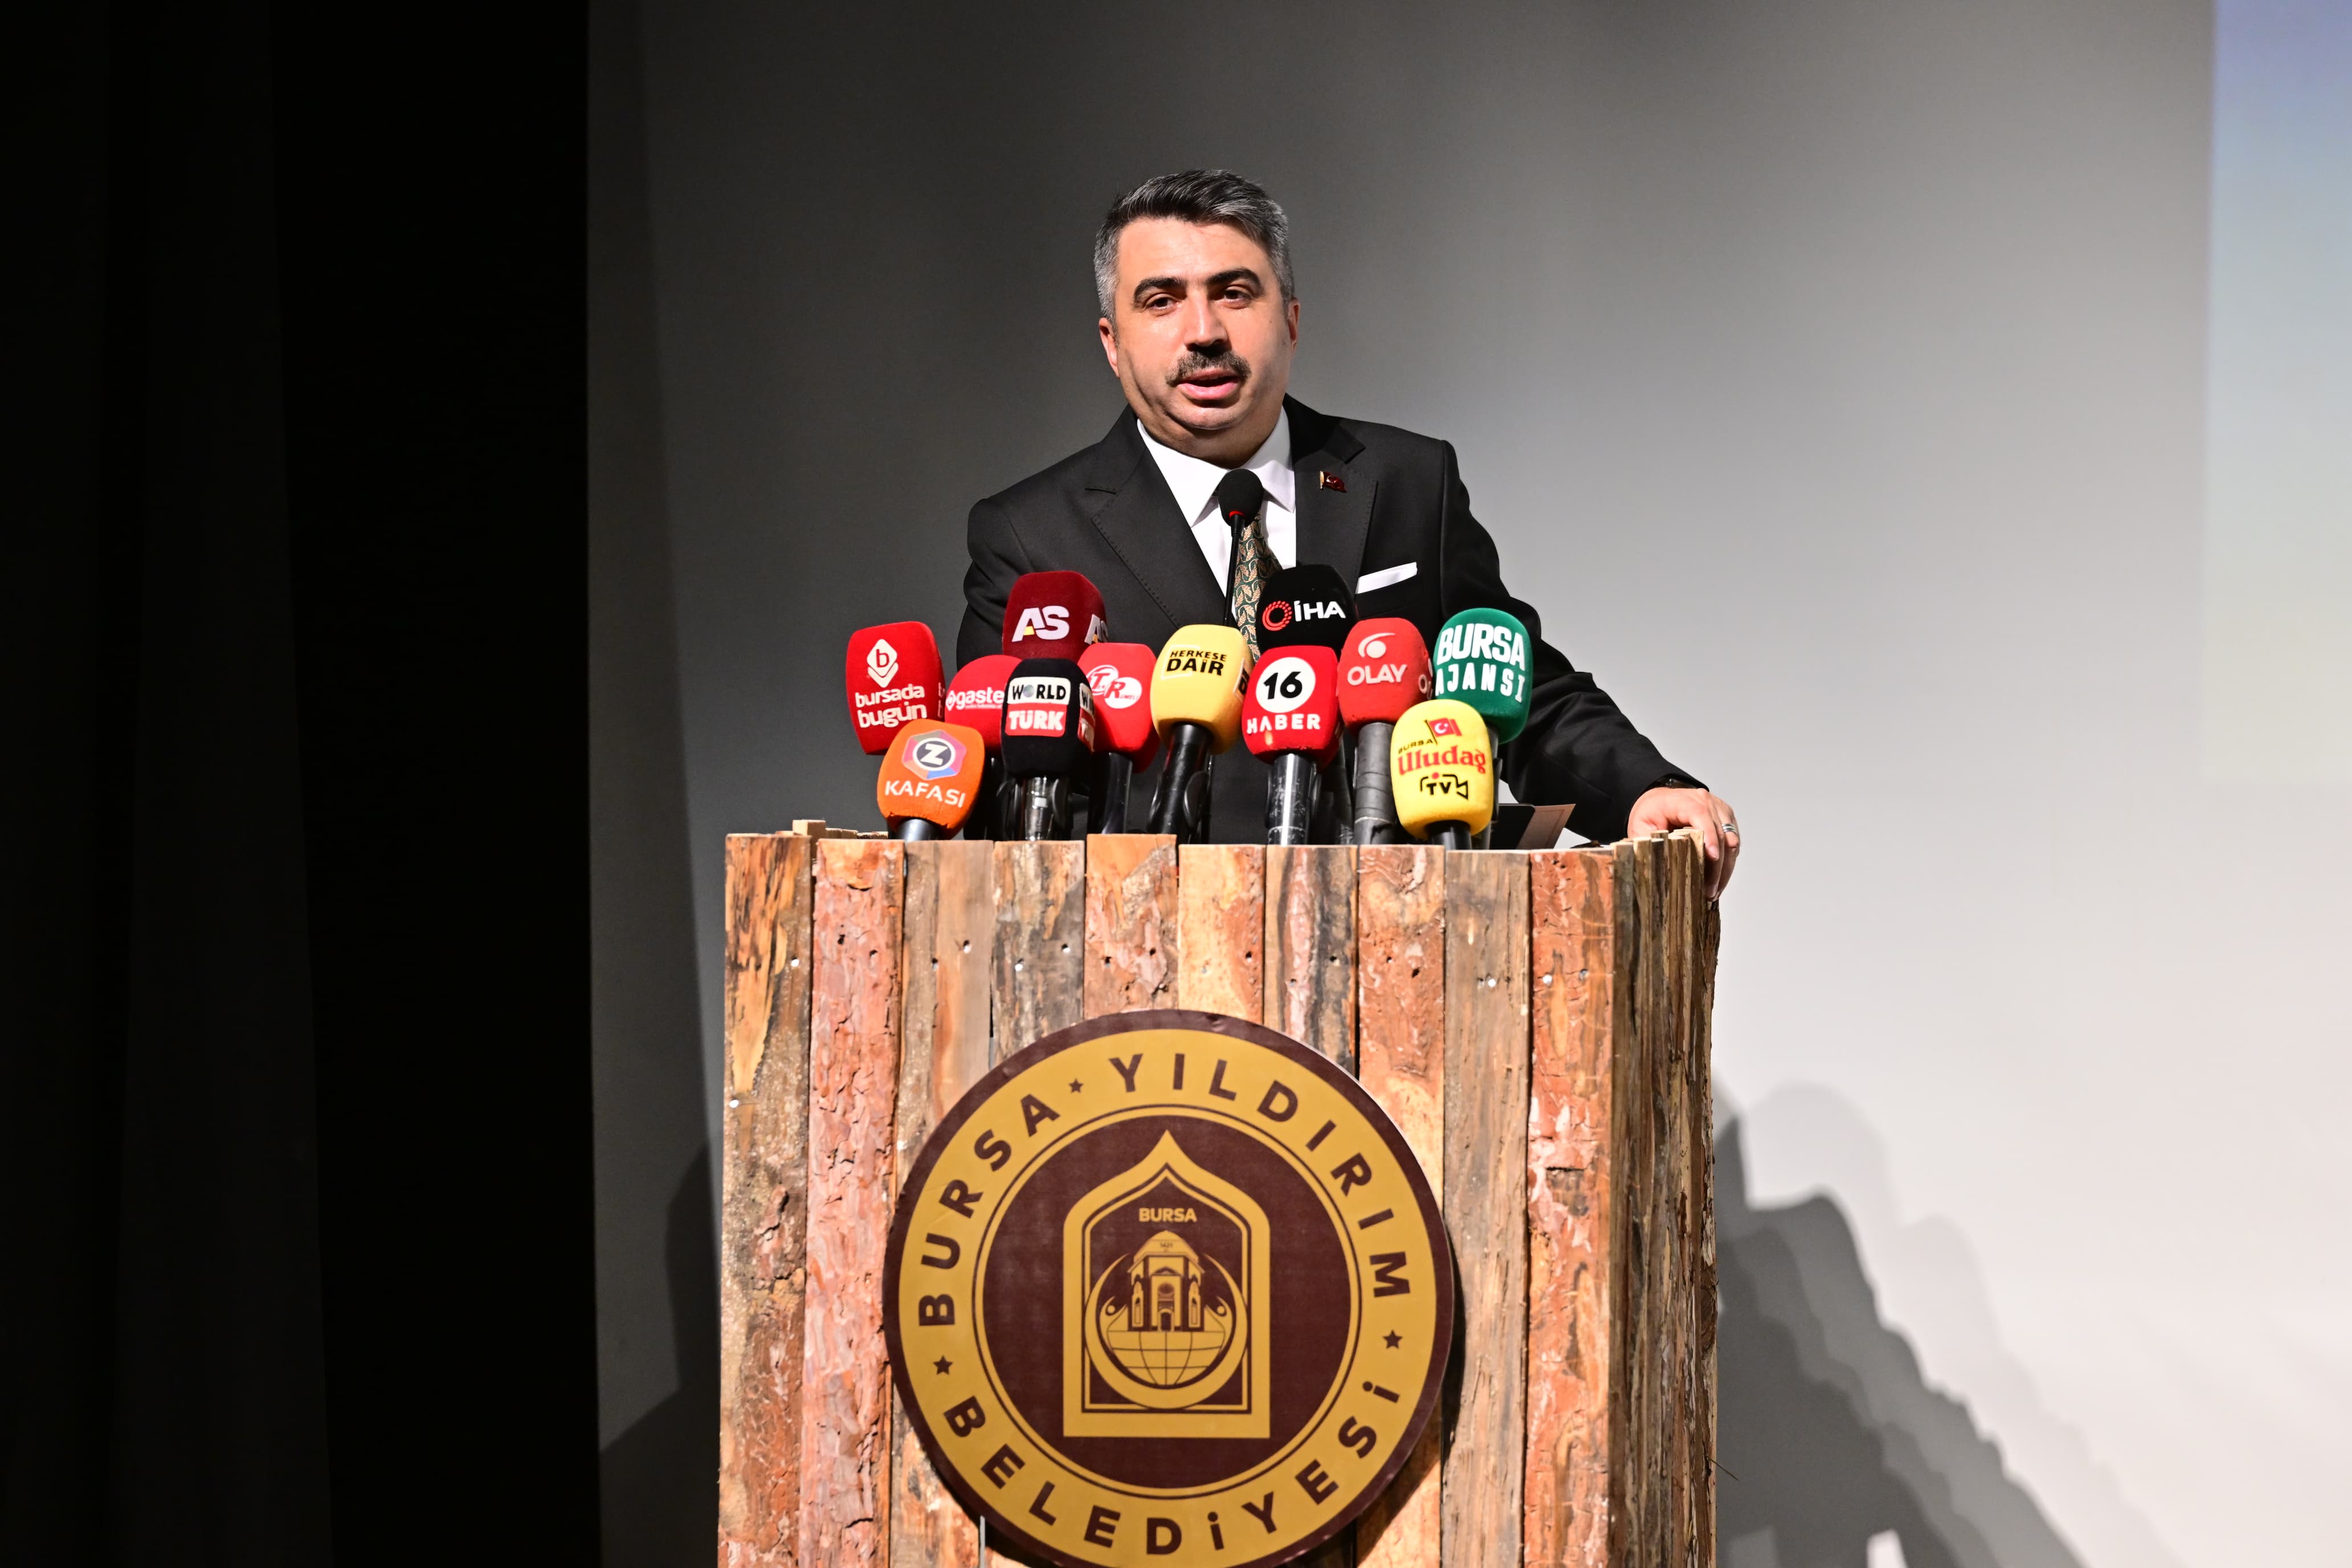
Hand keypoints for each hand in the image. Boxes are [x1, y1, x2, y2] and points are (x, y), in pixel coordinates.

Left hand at [1625, 787, 1740, 898]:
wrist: (1660, 800)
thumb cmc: (1652, 812)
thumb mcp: (1640, 826)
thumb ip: (1646, 842)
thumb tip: (1653, 865)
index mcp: (1683, 800)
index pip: (1701, 815)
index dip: (1709, 836)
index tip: (1712, 858)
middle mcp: (1706, 802)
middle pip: (1720, 833)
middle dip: (1717, 866)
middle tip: (1709, 891)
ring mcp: (1720, 810)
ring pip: (1731, 841)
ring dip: (1725, 869)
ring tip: (1714, 891)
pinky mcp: (1727, 820)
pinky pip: (1733, 843)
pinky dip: (1727, 863)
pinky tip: (1718, 881)